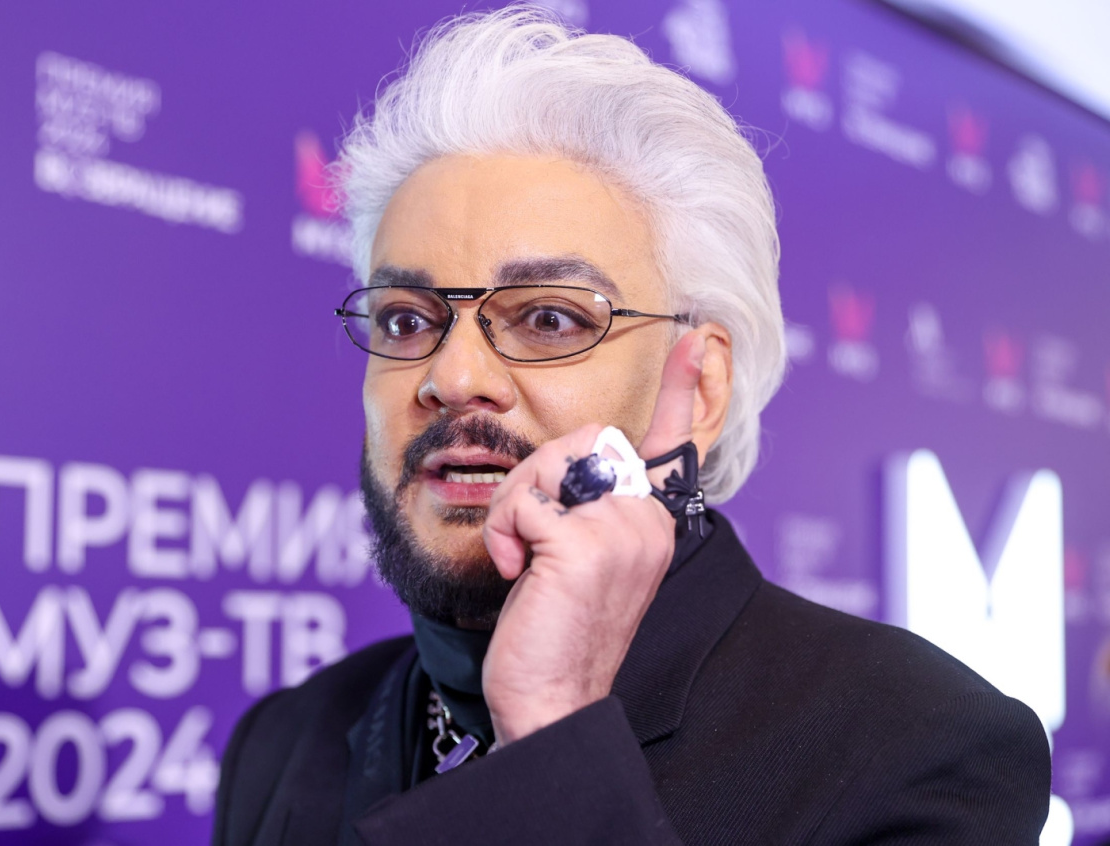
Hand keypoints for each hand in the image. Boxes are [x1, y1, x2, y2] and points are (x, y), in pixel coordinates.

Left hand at [481, 331, 707, 744]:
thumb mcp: (577, 558)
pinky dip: (505, 534)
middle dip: (535, 477)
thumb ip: (585, 508)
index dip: (681, 389)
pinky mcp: (584, 544)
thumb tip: (567, 465)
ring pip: (546, 465)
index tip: (695, 338)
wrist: (551, 700)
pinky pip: (523, 502)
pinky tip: (520, 574)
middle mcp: (647, 521)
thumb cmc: (555, 631)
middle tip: (526, 535)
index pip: (669, 445)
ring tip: (523, 559)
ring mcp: (621, 531)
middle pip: (581, 441)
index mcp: (650, 523)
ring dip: (515, 508)